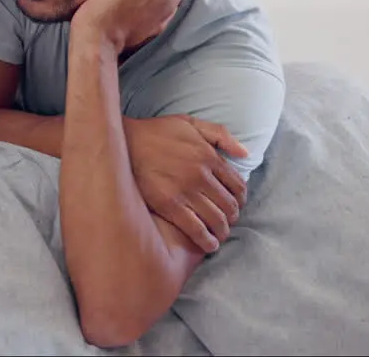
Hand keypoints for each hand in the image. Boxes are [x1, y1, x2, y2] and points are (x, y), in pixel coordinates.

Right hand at [126, 114, 248, 252]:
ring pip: (216, 219)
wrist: (123, 143)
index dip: (240, 199)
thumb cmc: (155, 132)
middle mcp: (202, 176)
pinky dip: (207, 240)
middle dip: (232, 216)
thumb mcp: (189, 123)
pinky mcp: (169, 206)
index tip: (236, 204)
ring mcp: (186, 192)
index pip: (237, 185)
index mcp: (209, 157)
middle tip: (226, 221)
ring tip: (219, 235)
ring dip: (222, 231)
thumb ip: (220, 134)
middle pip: (229, 205)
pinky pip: (196, 229)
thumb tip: (245, 152)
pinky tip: (209, 245)